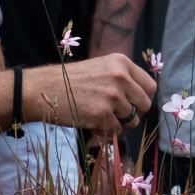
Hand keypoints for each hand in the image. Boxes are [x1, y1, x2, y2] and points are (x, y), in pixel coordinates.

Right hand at [27, 53, 155, 143]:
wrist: (44, 89)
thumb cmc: (71, 80)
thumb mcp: (101, 68)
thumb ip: (122, 78)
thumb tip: (143, 100)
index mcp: (122, 63)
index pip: (150, 86)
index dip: (142, 98)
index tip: (133, 104)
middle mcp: (120, 77)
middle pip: (144, 104)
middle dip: (133, 113)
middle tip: (117, 115)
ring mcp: (112, 96)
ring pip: (132, 119)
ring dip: (119, 123)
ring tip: (101, 117)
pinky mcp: (103, 114)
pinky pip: (116, 130)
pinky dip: (106, 131)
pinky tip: (93, 124)